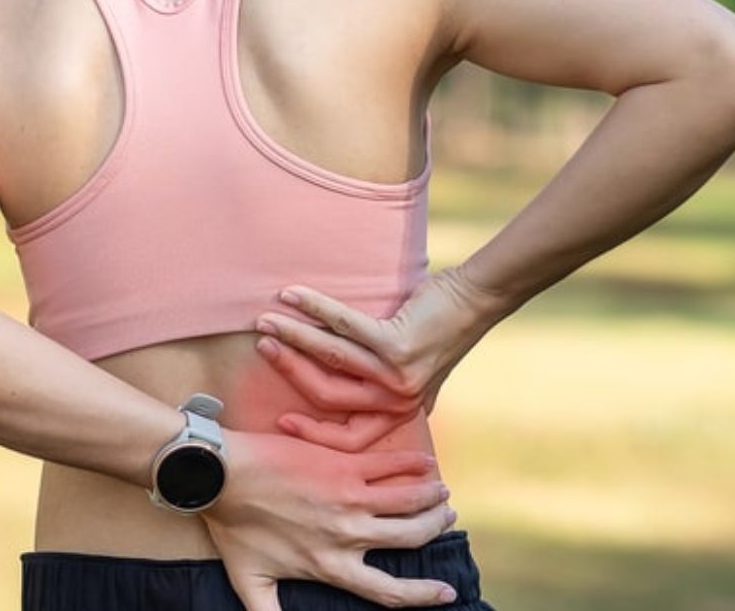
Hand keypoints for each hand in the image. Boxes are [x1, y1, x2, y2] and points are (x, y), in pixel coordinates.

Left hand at [201, 428, 461, 609]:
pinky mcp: (342, 465)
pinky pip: (391, 465)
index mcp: (330, 565)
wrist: (220, 475)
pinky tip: (427, 465)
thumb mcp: (249, 583)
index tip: (447, 593)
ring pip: (408, 500)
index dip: (423, 595)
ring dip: (432, 498)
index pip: (389, 592)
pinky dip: (415, 465)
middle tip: (445, 518)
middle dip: (434, 528)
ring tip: (442, 494)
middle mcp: (347, 534)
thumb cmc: (232, 527)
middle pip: (409, 537)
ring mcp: (348, 496)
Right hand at [253, 268, 507, 450]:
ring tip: (265, 321)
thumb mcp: (413, 376)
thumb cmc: (436, 332)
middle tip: (261, 348)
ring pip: (330, 359)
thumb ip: (387, 393)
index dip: (313, 433)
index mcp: (397, 412)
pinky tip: (291, 296)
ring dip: (293, 337)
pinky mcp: (396, 344)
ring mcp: (396, 374)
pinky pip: (343, 326)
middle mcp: (396, 400)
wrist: (473, 302)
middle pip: (328, 396)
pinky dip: (313, 308)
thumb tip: (351, 407)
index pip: (348, 439)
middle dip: (289, 371)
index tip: (282, 422)